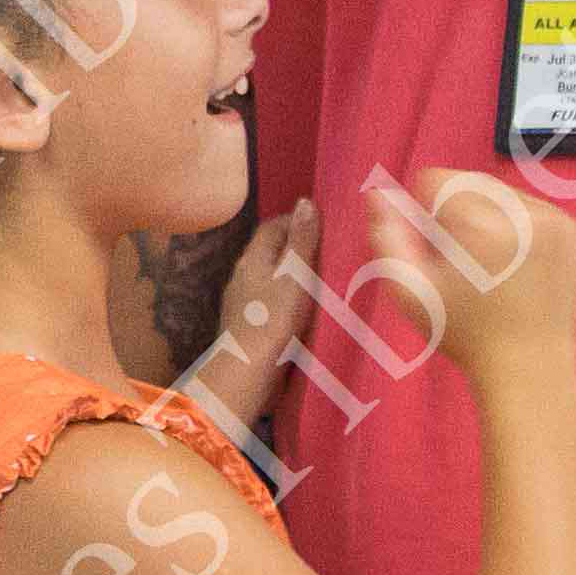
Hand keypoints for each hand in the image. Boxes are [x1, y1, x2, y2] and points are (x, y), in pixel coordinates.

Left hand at [174, 201, 317, 432]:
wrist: (248, 373)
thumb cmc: (273, 319)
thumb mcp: (294, 274)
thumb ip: (301, 240)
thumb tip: (305, 201)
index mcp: (252, 259)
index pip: (273, 226)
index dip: (297, 219)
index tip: (325, 222)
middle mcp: (243, 277)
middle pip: (272, 252)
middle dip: (298, 247)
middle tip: (331, 249)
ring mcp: (245, 304)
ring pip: (273, 279)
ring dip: (295, 276)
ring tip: (327, 278)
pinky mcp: (252, 328)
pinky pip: (274, 303)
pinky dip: (292, 299)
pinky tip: (309, 309)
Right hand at [366, 170, 575, 377]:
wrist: (531, 368)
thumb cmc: (465, 334)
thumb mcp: (410, 293)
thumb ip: (388, 236)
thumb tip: (378, 192)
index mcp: (480, 225)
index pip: (435, 180)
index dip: (426, 217)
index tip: (438, 253)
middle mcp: (523, 213)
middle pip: (470, 181)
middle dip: (459, 214)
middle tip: (466, 265)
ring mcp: (557, 220)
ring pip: (502, 192)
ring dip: (490, 217)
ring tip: (493, 269)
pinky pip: (533, 208)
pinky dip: (521, 228)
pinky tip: (518, 268)